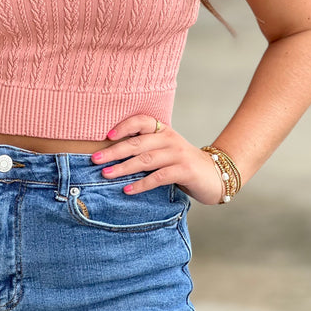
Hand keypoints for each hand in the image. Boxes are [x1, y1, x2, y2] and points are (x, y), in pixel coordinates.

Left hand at [92, 114, 224, 204]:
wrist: (215, 175)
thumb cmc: (183, 164)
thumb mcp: (166, 151)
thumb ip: (146, 149)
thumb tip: (112, 156)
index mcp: (164, 131)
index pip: (142, 121)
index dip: (124, 126)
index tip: (107, 136)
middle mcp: (170, 139)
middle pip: (138, 142)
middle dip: (114, 151)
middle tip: (95, 159)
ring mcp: (178, 154)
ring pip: (146, 159)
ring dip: (123, 167)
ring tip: (106, 174)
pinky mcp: (185, 170)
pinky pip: (158, 176)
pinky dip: (141, 183)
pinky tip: (127, 189)